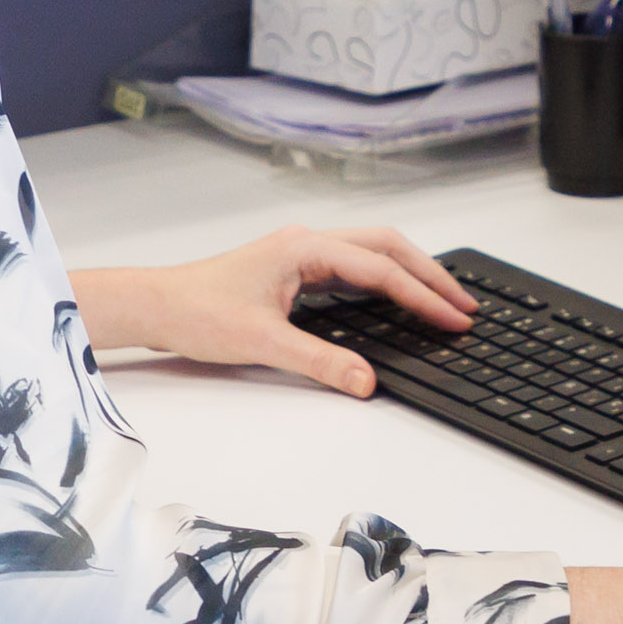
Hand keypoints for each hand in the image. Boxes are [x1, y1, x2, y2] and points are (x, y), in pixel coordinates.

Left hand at [71, 224, 475, 399]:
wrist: (157, 306)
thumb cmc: (197, 312)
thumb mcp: (263, 343)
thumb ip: (320, 361)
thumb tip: (366, 381)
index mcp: (305, 248)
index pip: (381, 269)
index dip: (423, 296)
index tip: (455, 319)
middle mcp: (307, 242)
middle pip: (387, 247)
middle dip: (430, 275)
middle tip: (465, 305)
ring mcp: (301, 253)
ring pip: (372, 253)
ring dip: (410, 274)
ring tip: (444, 301)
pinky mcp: (295, 269)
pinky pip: (353, 267)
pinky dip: (385, 281)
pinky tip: (398, 301)